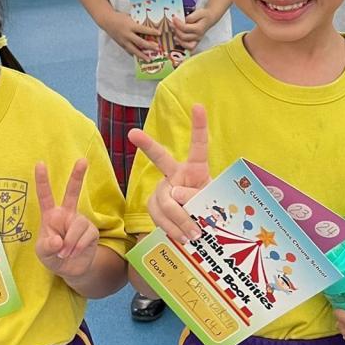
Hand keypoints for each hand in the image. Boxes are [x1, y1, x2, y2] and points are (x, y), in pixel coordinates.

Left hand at [34, 160, 99, 281]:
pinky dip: (77, 247)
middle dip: (78, 176)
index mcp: (51, 216)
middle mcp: (67, 214)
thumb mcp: (43, 253)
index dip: (42, 181)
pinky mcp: (92, 231)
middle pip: (72, 192)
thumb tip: (59, 241)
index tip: (40, 164)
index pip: (45, 196)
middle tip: (82, 160)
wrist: (70, 269)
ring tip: (65, 253)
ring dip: (70, 243)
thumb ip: (47, 246)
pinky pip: (86, 236)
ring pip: (77, 225)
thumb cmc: (53, 256)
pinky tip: (74, 253)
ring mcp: (80, 221)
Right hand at [103, 9, 160, 59]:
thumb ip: (137, 23)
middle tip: (157, 48)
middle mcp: (127, 34)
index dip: (151, 31)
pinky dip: (135, 55)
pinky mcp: (121, 44)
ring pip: (134, 50)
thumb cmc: (120, 17)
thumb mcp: (129, 17)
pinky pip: (129, 51)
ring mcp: (124, 41)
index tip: (159, 33)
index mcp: (130, 26)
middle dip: (149, 46)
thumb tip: (148, 25)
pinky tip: (140, 59)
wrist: (107, 21)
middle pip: (140, 42)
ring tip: (149, 59)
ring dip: (142, 55)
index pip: (143, 29)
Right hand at [128, 104, 210, 241]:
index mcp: (196, 169)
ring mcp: (163, 189)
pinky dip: (172, 228)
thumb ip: (198, 197)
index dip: (199, 126)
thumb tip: (175, 194)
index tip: (198, 106)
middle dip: (148, 146)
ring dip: (180, 220)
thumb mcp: (211, 204)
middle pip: (161, 160)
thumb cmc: (207, 211)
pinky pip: (159, 215)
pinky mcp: (153, 205)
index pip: (198, 146)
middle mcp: (175, 174)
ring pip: (166, 201)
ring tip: (194, 235)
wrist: (194, 229)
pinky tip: (182, 238)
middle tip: (134, 134)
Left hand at [172, 8, 214, 50]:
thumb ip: (191, 17)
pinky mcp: (195, 42)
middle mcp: (198, 36)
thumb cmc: (203, 15)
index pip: (185, 28)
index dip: (177, 23)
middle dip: (176, 30)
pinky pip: (188, 48)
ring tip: (173, 31)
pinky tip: (177, 38)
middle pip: (183, 36)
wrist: (210, 18)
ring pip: (185, 44)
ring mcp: (196, 40)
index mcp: (199, 29)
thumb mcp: (198, 12)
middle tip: (171, 23)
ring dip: (177, 38)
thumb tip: (183, 21)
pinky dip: (181, 44)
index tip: (174, 18)